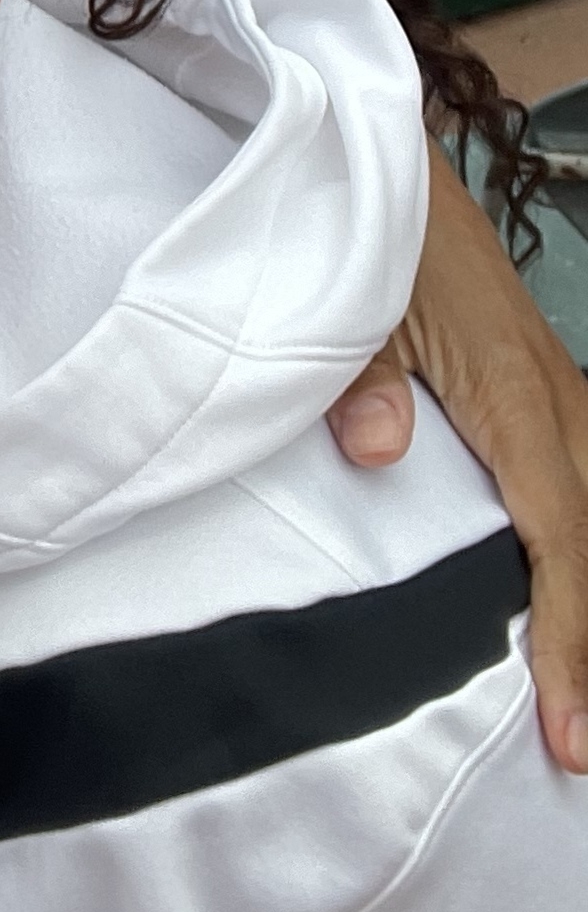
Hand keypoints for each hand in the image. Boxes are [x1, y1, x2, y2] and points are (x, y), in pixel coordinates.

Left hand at [327, 143, 587, 772]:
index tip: (571, 728)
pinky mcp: (543, 391)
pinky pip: (584, 484)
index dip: (569, 640)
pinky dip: (585, 548)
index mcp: (514, 393)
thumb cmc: (366, 234)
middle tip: (581, 750)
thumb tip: (378, 450)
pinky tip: (574, 594)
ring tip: (586, 698)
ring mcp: (559, 395)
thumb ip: (356, 378)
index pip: (560, 539)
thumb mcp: (347, 301)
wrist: (386, 162)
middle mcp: (556, 401)